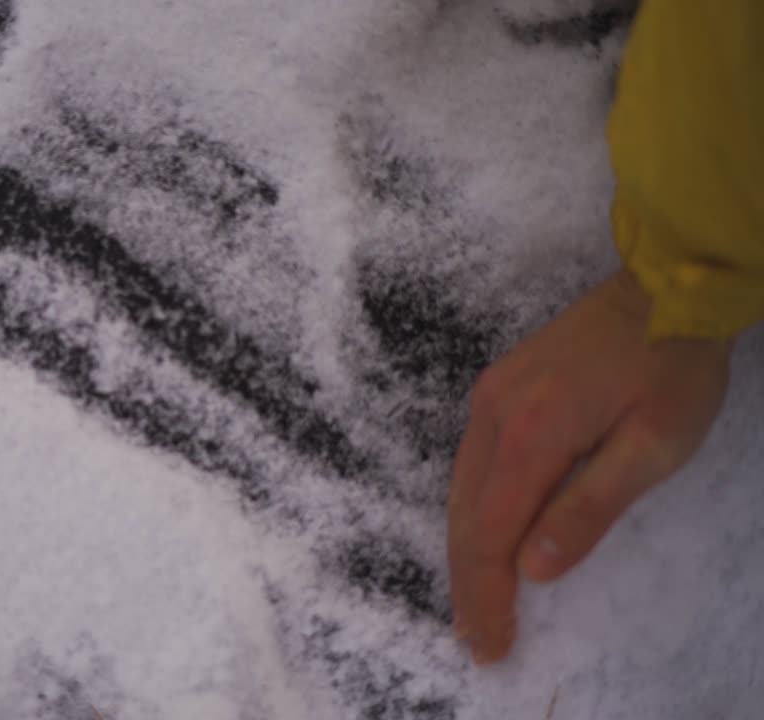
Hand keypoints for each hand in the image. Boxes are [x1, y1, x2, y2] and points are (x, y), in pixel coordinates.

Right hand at [448, 269, 733, 663]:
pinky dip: (472, 512)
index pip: (492, 532)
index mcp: (530, 433)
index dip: (488, 593)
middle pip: (465, 516)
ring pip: (461, 491)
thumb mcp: (652, 445)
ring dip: (466, 551)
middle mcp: (493, 415)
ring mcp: (489, 398)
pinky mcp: (496, 388)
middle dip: (469, 583)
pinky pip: (471, 465)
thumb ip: (589, 507)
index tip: (491, 643)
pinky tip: (482, 536)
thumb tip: (534, 568)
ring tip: (475, 601)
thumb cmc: (671, 369)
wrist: (663, 284)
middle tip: (477, 639)